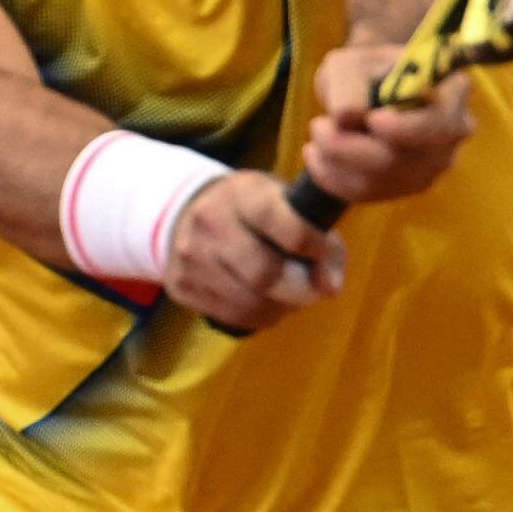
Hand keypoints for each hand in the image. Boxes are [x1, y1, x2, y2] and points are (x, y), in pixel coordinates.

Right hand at [164, 167, 338, 332]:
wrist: (185, 213)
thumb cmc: (249, 209)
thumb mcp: (281, 201)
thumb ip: (314, 235)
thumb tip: (330, 286)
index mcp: (242, 194)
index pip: (288, 229)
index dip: (315, 249)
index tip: (325, 255)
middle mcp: (210, 224)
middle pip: (266, 275)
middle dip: (300, 288)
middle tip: (313, 287)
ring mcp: (191, 258)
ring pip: (251, 303)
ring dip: (281, 306)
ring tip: (289, 293)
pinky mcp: (182, 287)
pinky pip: (234, 317)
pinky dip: (260, 315)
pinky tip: (266, 301)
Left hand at [298, 41, 475, 206]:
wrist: (364, 94)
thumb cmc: (365, 72)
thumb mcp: (351, 62)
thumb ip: (349, 82)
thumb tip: (348, 117)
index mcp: (452, 91)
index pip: (441, 122)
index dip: (407, 129)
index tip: (373, 120)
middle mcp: (452, 133)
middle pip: (407, 160)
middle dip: (352, 148)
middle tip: (317, 124)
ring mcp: (432, 165)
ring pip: (382, 181)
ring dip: (336, 160)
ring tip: (317, 130)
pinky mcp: (407, 187)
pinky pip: (367, 193)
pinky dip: (332, 176)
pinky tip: (316, 153)